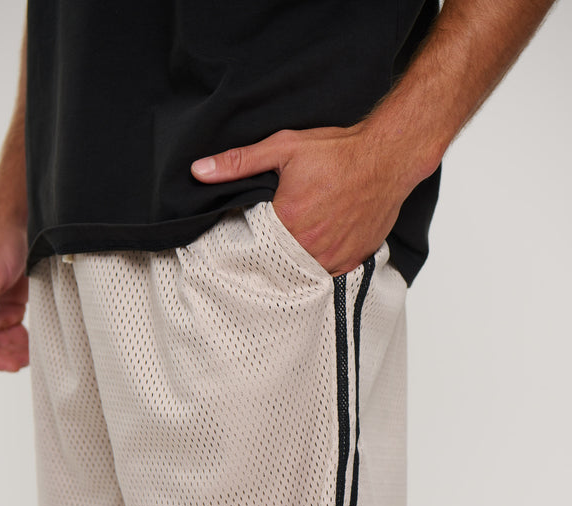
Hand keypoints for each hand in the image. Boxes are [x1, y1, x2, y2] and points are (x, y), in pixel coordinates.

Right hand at [0, 221, 28, 371]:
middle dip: (6, 355)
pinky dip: (22, 340)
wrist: (16, 227)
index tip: (10, 365)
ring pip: (0, 341)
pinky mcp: (7, 307)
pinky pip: (12, 332)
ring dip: (15, 350)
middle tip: (26, 362)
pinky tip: (33, 345)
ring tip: (33, 355)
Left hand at [191, 122, 418, 276]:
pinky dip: (318, 267)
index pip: (252, 244)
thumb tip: (198, 170)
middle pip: (276, 262)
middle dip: (270, 254)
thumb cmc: (337, 152)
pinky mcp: (351, 261)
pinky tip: (316, 250)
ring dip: (293, 264)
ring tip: (294, 246)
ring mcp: (332, 257)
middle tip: (271, 241)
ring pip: (301, 273)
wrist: (387, 158)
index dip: (248, 240)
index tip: (246, 236)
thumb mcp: (283, 149)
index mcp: (286, 221)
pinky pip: (327, 276)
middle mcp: (308, 246)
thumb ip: (238, 163)